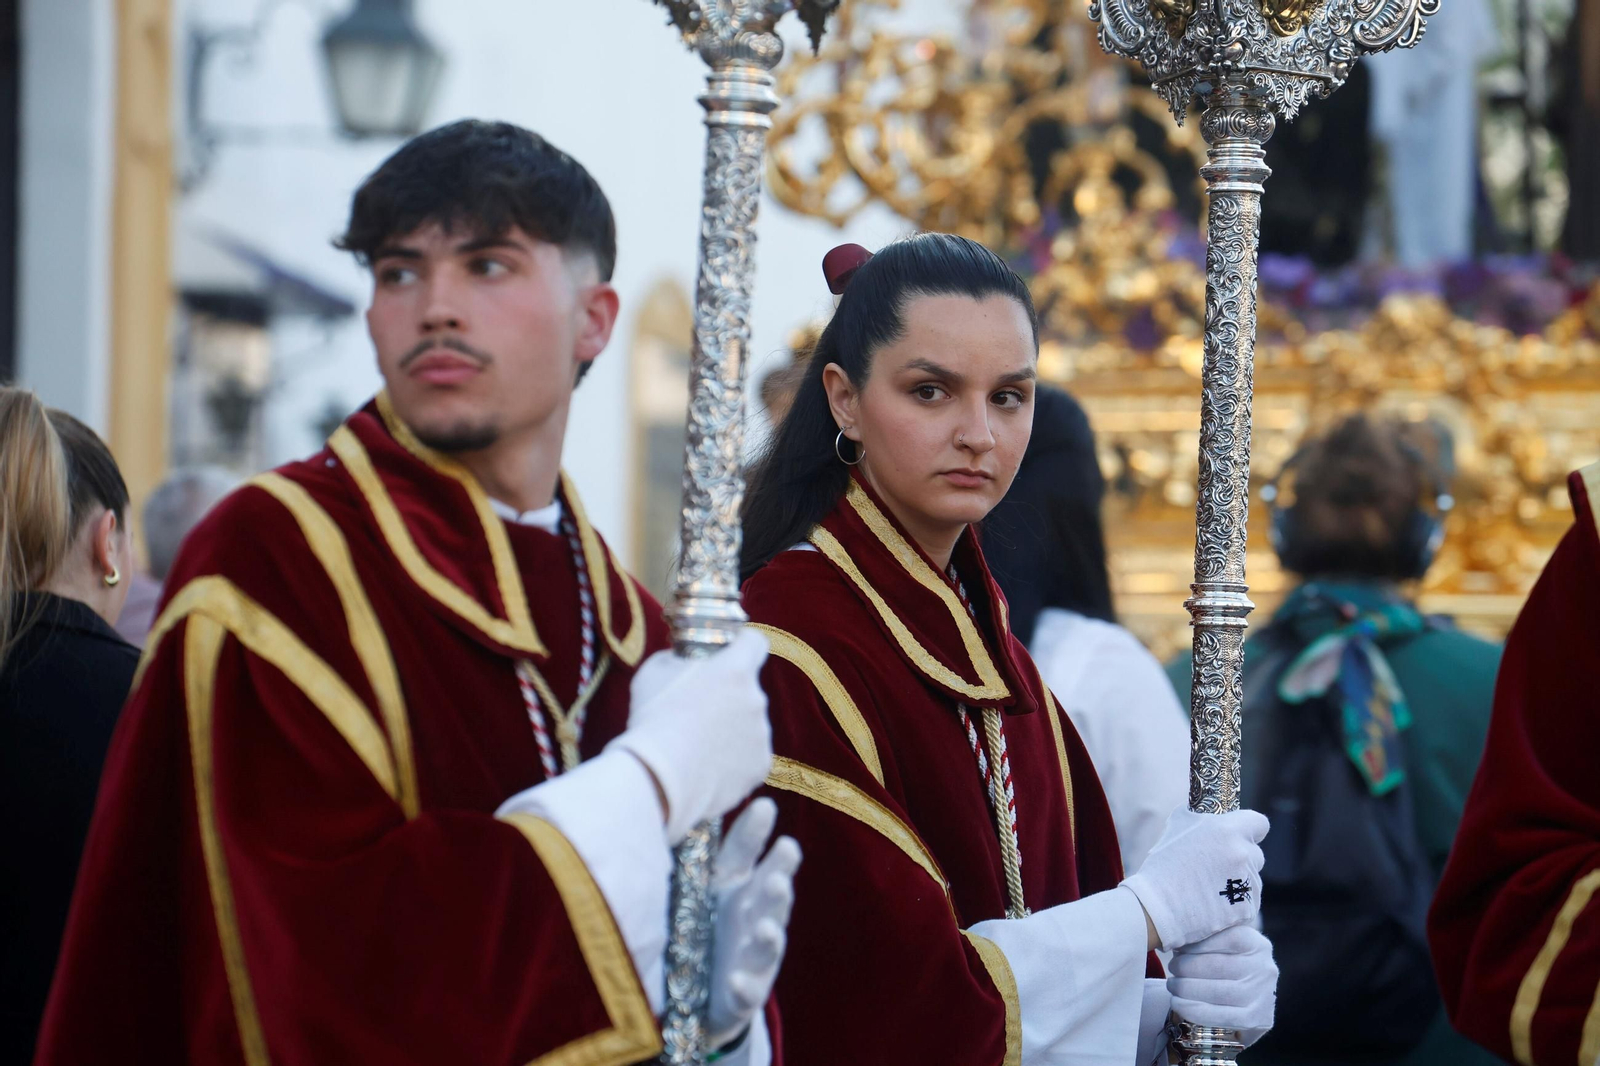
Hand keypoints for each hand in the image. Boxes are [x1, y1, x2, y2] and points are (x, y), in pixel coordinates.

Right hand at [608, 629, 771, 842]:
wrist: (656, 779)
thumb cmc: (652, 720)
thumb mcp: (654, 672)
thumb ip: (677, 660)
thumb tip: (682, 661)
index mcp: (735, 670)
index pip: (755, 642)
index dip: (742, 644)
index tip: (729, 653)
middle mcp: (756, 700)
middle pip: (748, 689)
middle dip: (728, 695)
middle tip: (697, 710)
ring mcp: (761, 735)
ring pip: (749, 724)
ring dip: (730, 728)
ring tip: (696, 745)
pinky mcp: (759, 766)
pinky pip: (749, 755)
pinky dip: (733, 759)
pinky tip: (706, 766)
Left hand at [708, 798, 801, 1046]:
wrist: (702, 995)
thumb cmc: (707, 926)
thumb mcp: (708, 885)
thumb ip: (716, 849)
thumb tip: (708, 796)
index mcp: (737, 886)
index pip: (745, 855)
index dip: (755, 833)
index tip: (764, 807)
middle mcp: (752, 916)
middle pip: (769, 893)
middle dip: (778, 875)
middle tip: (787, 853)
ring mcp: (751, 956)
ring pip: (767, 941)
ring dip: (769, 932)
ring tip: (766, 925)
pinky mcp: (742, 994)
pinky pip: (746, 991)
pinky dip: (743, 986)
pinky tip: (735, 979)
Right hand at [1119, 808, 1267, 950]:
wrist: (1157, 907)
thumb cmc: (1163, 864)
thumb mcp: (1177, 825)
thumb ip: (1201, 816)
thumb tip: (1209, 811)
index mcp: (1227, 830)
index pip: (1259, 823)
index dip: (1251, 829)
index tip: (1242, 836)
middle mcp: (1242, 853)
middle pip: (1256, 854)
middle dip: (1241, 859)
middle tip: (1216, 867)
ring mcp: (1247, 882)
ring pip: (1252, 880)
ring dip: (1238, 882)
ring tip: (1209, 889)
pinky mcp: (1247, 907)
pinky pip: (1248, 902)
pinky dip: (1235, 904)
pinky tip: (1213, 905)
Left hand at [1168, 924, 1277, 1046]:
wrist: (1249, 999)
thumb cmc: (1229, 965)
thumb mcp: (1223, 945)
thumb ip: (1205, 937)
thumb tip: (1174, 937)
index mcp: (1256, 944)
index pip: (1223, 938)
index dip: (1195, 943)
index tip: (1177, 947)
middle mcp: (1264, 968)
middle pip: (1217, 966)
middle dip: (1186, 967)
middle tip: (1172, 967)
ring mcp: (1262, 995)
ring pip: (1217, 992)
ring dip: (1186, 988)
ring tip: (1173, 985)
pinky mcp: (1256, 1019)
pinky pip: (1220, 1015)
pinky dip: (1193, 1009)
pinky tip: (1177, 1003)